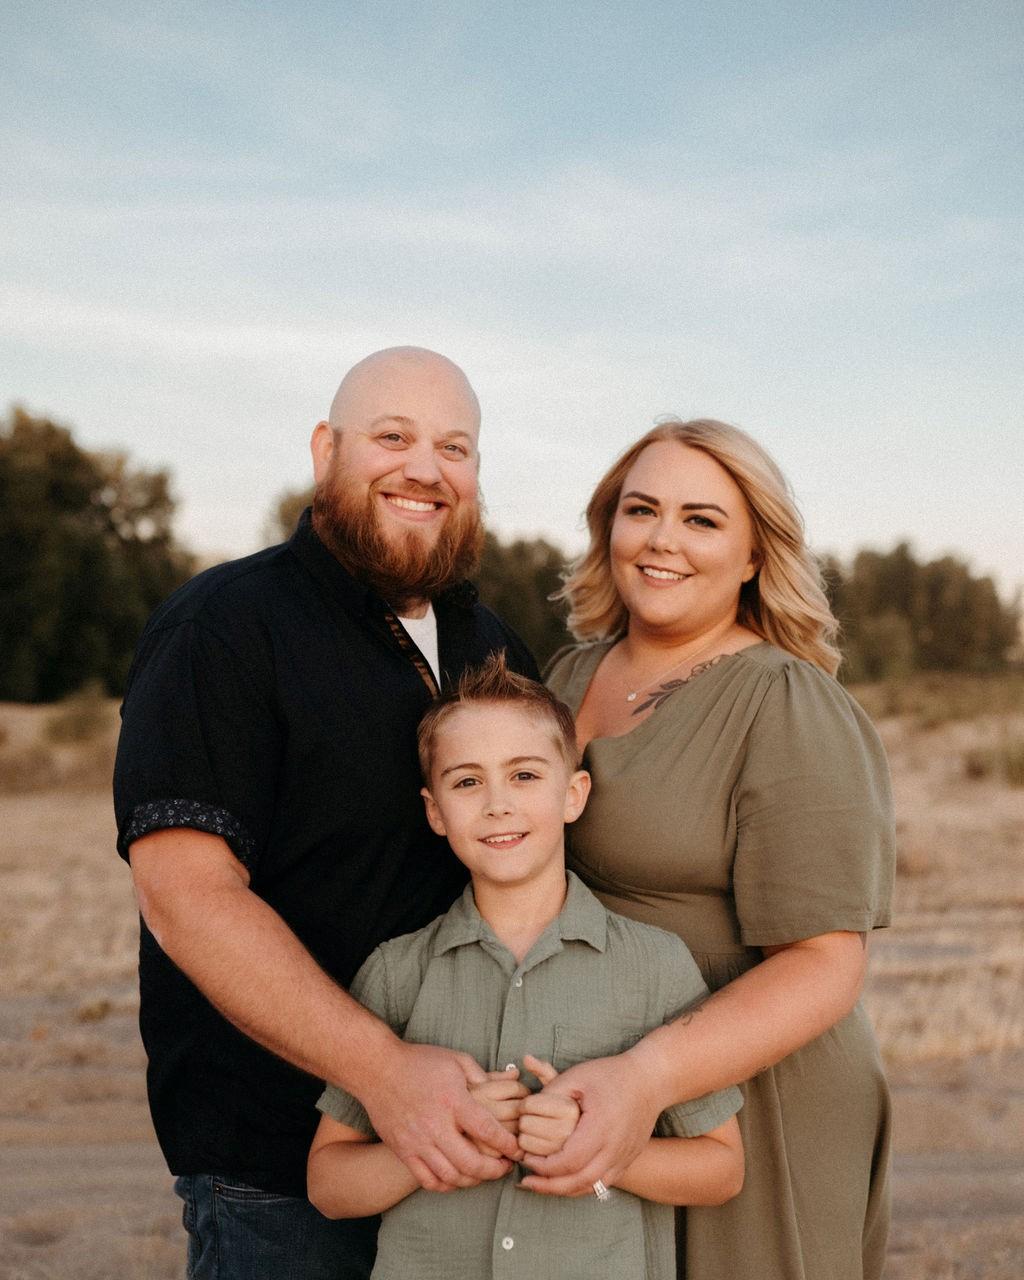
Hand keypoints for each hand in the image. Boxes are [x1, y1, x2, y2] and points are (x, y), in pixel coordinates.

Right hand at [360, 1040, 519, 1191]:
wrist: (377, 1069)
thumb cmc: (419, 1062)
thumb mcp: (455, 1060)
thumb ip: (481, 1075)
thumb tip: (508, 1082)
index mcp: (452, 1100)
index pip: (487, 1130)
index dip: (507, 1144)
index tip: (517, 1149)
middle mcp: (435, 1125)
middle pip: (471, 1162)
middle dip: (494, 1170)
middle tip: (504, 1166)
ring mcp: (417, 1141)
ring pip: (451, 1176)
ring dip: (472, 1180)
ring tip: (483, 1173)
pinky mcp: (403, 1151)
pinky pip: (428, 1180)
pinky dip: (446, 1185)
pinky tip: (456, 1178)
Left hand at [518, 1051, 661, 1196]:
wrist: (649, 1080)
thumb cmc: (611, 1075)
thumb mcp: (578, 1076)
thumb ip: (551, 1092)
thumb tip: (526, 1111)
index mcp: (601, 1127)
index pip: (569, 1161)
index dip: (545, 1165)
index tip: (527, 1158)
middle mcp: (615, 1148)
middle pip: (579, 1181)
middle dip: (550, 1185)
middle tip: (528, 1180)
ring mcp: (624, 1157)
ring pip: (592, 1187)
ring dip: (565, 1190)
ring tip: (543, 1185)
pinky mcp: (627, 1160)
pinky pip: (603, 1184)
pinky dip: (582, 1186)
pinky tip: (565, 1181)